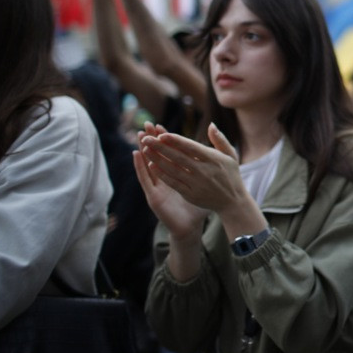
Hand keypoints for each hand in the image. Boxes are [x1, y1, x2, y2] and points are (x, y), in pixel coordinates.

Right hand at [132, 123, 207, 241]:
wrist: (191, 227)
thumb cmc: (200, 206)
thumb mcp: (206, 184)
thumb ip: (209, 168)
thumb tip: (215, 154)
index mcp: (178, 174)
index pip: (170, 153)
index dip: (165, 140)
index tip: (162, 125)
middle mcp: (165, 178)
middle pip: (157, 155)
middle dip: (152, 140)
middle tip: (147, 124)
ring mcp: (157, 186)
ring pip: (149, 164)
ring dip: (144, 150)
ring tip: (140, 135)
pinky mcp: (153, 196)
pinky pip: (146, 179)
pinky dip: (141, 167)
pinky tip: (137, 155)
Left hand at [137, 122, 248, 218]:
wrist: (233, 202)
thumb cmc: (231, 175)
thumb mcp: (231, 155)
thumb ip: (220, 140)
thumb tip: (210, 125)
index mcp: (213, 159)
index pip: (191, 147)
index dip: (175, 140)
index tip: (161, 134)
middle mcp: (204, 171)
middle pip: (178, 157)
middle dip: (160, 147)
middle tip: (146, 138)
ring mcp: (197, 183)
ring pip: (173, 169)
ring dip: (157, 159)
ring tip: (145, 150)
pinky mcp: (191, 194)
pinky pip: (174, 183)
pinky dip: (163, 175)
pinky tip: (152, 166)